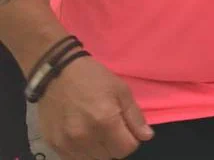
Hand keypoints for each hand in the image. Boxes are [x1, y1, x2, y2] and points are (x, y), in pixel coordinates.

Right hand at [37, 55, 153, 158]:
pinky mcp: (54, 146)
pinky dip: (82, 152)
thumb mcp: (121, 90)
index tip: (127, 129)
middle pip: (110, 157)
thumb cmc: (92, 78)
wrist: (56, 74)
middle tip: (111, 128)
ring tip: (96, 131)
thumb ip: (135, 116)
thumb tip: (146, 136)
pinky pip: (74, 159)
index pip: (126, 149)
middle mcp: (85, 137)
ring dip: (99, 150)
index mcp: (105, 121)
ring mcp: (67, 144)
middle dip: (115, 145)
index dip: (131, 140)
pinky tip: (82, 136)